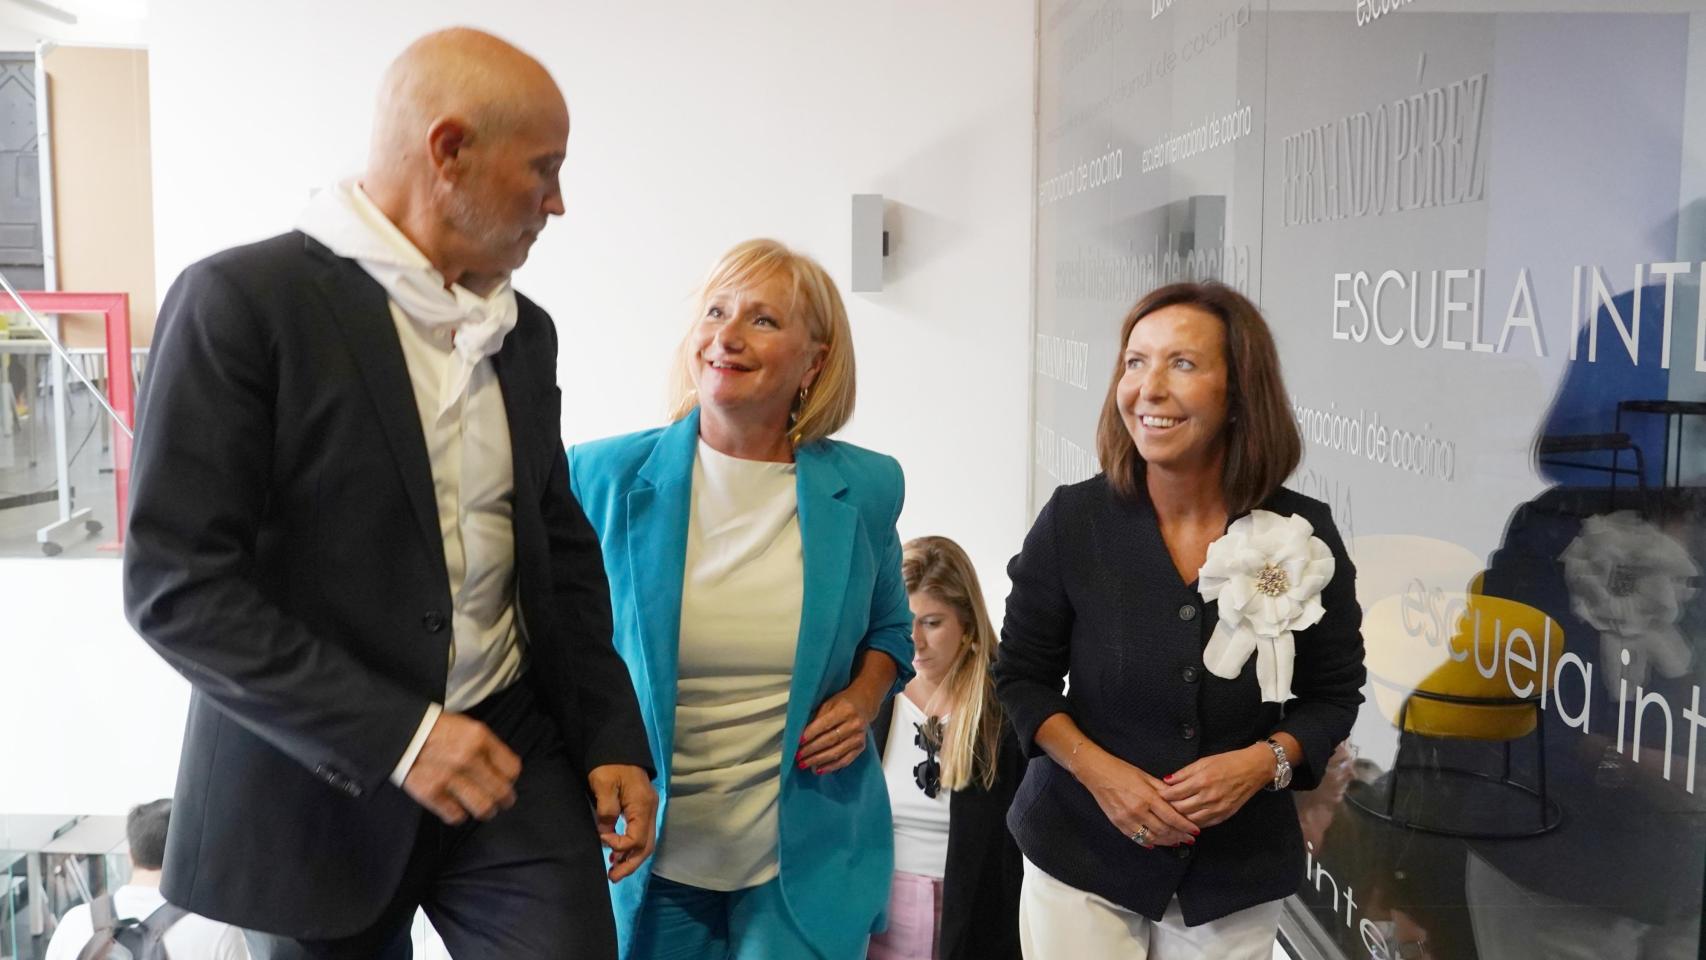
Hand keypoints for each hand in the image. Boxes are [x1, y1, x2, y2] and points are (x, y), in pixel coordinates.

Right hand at [402, 712, 520, 825]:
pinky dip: (458, 815)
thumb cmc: (433, 728)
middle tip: (501, 802)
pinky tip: (456, 807)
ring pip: (483, 808)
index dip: (511, 778)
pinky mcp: (431, 792)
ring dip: (486, 811)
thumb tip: (501, 769)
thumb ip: (486, 746)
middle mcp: (468, 758)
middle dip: (504, 800)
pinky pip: (456, 815)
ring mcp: (449, 777)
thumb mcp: (466, 727)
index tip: (506, 781)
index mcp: (480, 738)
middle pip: (501, 791)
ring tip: (484, 809)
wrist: (398, 732)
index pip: (512, 768)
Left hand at [588, 764, 656, 881]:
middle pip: (646, 845)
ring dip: (632, 858)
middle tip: (613, 877)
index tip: (601, 838)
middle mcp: (651, 810)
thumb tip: (606, 833)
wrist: (617, 746)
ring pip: (646, 842)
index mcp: (643, 805)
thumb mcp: (604, 784)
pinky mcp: (643, 808)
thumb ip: (606, 811)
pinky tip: (619, 853)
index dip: (618, 844)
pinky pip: (642, 833)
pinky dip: (632, 847)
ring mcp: (649, 809)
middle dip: (630, 864)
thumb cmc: (609, 764)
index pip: (636, 838)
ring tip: (615, 870)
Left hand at [797, 687, 878, 774]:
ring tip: (804, 764)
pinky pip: (845, 760)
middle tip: (798, 756)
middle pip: (830, 740)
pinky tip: (819, 769)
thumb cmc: (843, 703)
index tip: (798, 741)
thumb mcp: (829, 704)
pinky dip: (831, 767)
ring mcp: (859, 737)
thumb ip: (817, 718)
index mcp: (845, 710)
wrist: (864, 704)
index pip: (825, 724)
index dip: (811, 734)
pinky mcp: (860, 747)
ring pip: (836, 752)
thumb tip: (801, 736)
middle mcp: (854, 724)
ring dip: (818, 760)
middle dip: (811, 750)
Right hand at [1079, 753, 1198, 847]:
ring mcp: (1127, 819)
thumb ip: (1163, 790)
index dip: (1185, 826)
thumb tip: (1179, 800)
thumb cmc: (1122, 771)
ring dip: (1166, 842)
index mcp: (1147, 797)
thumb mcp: (1145, 776)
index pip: (1171, 817)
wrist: (1097, 773)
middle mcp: (1138, 811)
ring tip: (1176, 842)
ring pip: (1152, 838)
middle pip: (1164, 830)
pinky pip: (1137, 838)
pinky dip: (1149, 842)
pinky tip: (1156, 843)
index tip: (1195, 831)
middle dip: (1179, 836)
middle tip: (1189, 839)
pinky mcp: (1118, 824)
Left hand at [1158, 744, 1273, 828]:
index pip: (1175, 794)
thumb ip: (1184, 773)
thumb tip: (1167, 781)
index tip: (1156, 796)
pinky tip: (1186, 820)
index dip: (1163, 796)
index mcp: (1202, 781)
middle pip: (1180, 809)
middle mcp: (1209, 797)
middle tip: (1160, 807)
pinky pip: (1204, 824)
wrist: (1253, 770)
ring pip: (1191, 820)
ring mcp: (1217, 808)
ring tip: (1171, 815)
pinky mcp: (1224, 816)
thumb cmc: (1228, 762)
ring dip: (1180, 818)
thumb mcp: (1203, 762)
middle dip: (1168, 809)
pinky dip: (1193, 823)